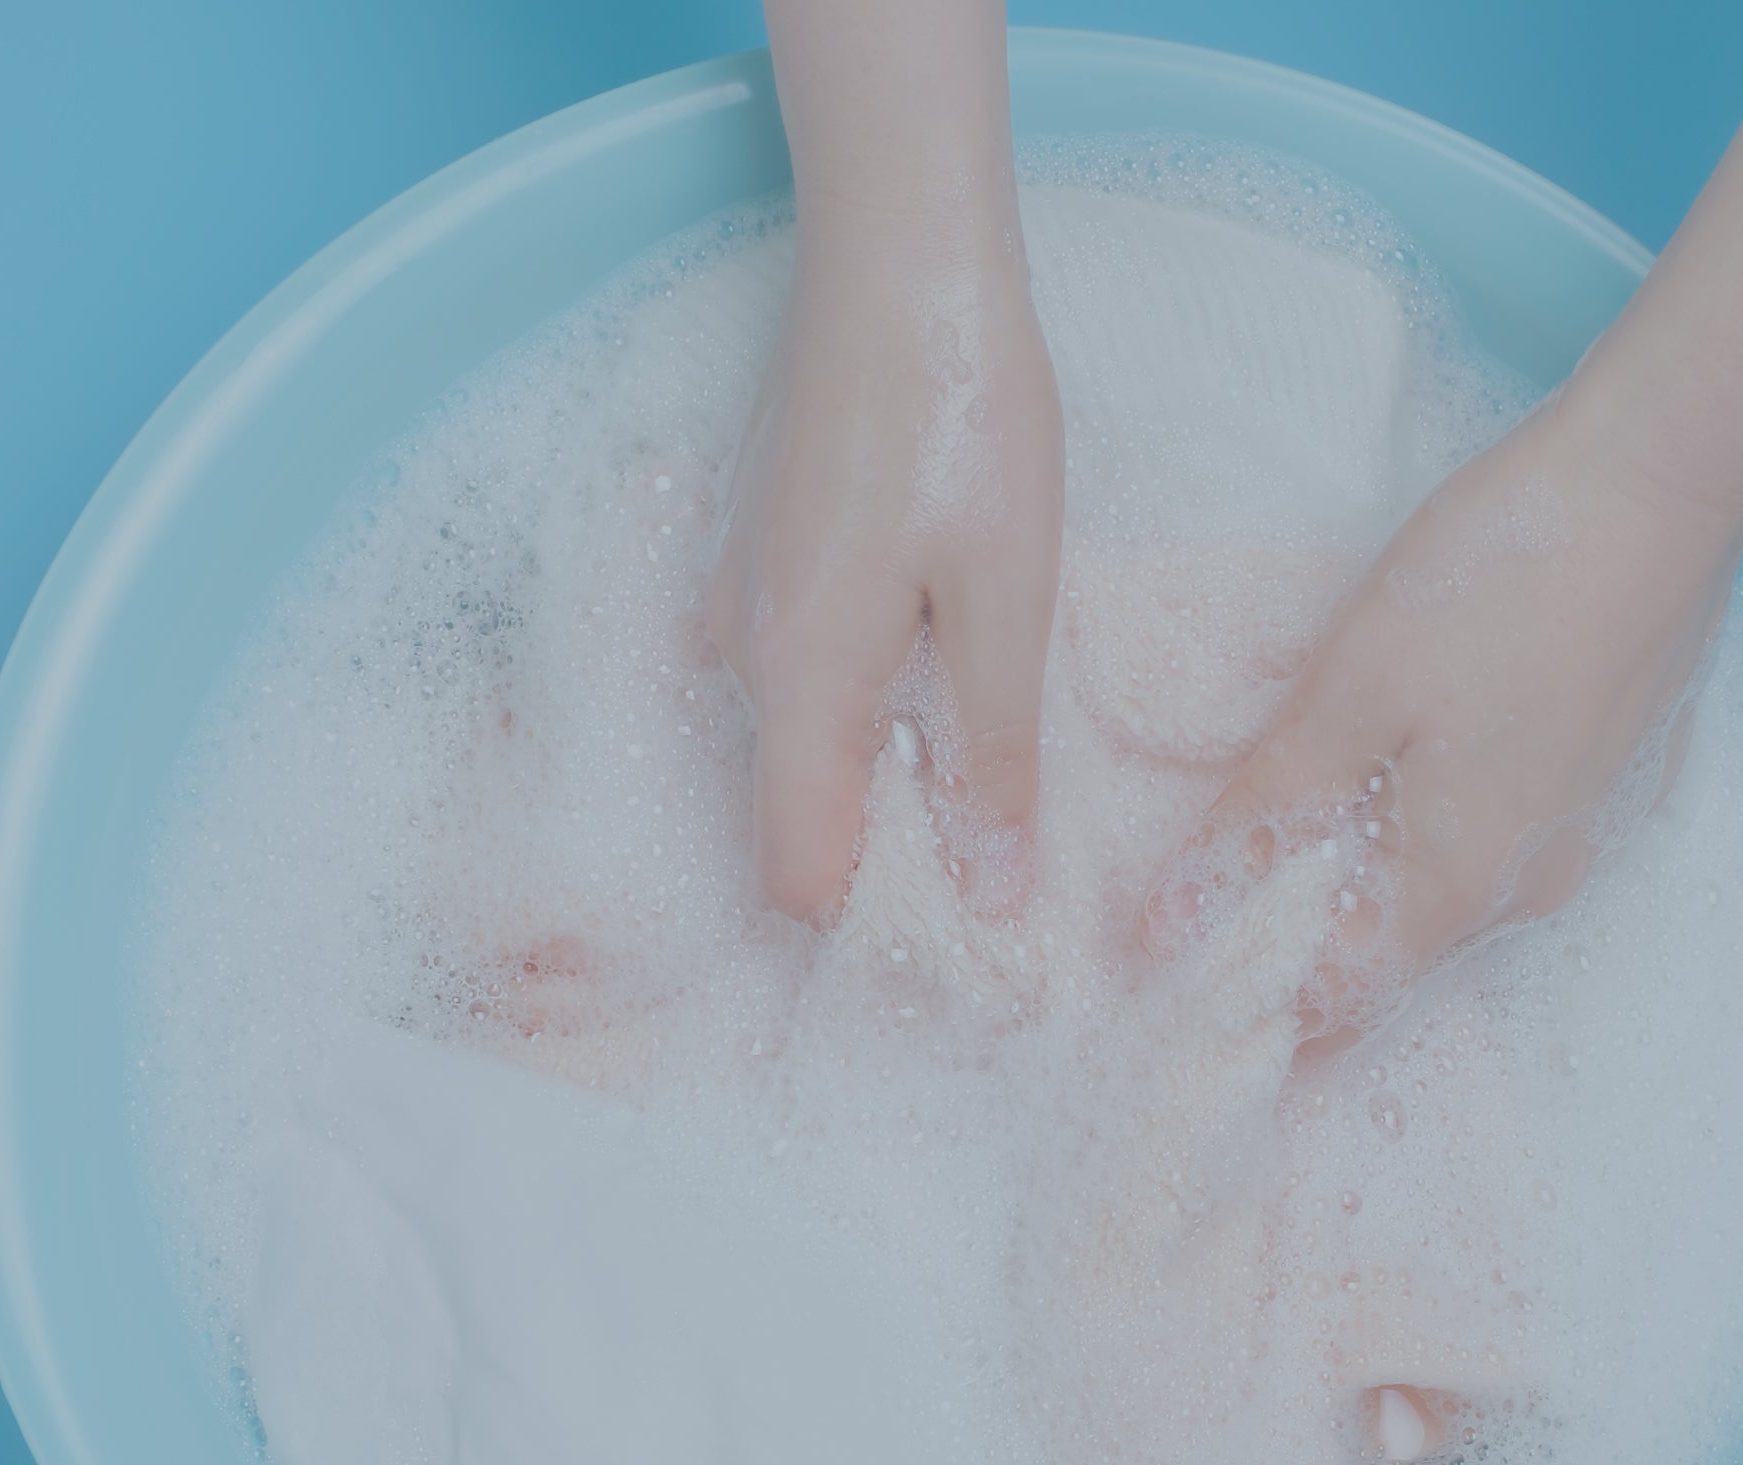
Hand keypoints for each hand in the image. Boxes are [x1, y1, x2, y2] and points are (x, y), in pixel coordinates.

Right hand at [708, 213, 1063, 922]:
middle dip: (882, 856)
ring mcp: (737, 607)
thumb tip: (991, 894)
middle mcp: (741, 658)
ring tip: (977, 743)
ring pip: (794, 749)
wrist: (895, 258)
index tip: (954, 929)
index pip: (792, 872)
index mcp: (800, 681)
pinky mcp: (755, 565)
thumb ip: (994, 755)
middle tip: (992, 849)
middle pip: (790, 817)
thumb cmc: (961, 416)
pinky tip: (933, 657)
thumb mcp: (1006, 600)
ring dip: (876, 775)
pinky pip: (795, 682)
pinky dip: (858, 707)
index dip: (866, 920)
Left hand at [1143, 395, 1742, 1049]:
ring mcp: (1577, 827)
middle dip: (1303, 946)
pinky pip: (1491, 839)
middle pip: (1396, 951)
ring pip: (1444, 894)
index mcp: (1461, 885)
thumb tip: (1179, 916)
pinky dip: (1420, 836)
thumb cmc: (1501, 582)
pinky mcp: (1599, 768)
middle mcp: (1530, 883)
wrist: (1665, 479)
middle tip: (1211, 916)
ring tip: (1277, 858)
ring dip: (1362, 889)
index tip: (1182, 968)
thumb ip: (1270, 810)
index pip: (1342, 993)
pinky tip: (1379, 788)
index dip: (1257, 990)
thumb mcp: (1353, 691)